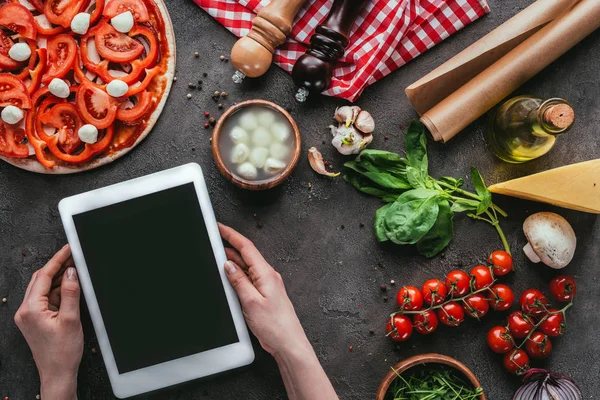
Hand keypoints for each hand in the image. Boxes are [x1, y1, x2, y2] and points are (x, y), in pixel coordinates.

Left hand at [14, 245, 82, 399]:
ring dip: (60, 280)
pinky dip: (59, 292)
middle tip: (74, 256)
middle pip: (41, 279)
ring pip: (44, 288)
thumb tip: (72, 272)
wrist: (57, 373)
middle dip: (58, 266)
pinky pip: (46, 298)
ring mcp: (28, 315)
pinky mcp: (34, 319)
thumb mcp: (71, 320)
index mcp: (31, 309)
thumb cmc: (63, 352)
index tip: (69, 249)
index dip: (58, 260)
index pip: (44, 276)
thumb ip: (72, 293)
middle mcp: (25, 311)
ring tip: (77, 272)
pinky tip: (71, 289)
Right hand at [219, 224, 337, 399]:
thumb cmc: (275, 325)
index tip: (220, 227)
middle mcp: (268, 276)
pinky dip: (237, 275)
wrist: (288, 343)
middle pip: (246, 255)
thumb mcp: (250, 302)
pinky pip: (249, 279)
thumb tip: (228, 265)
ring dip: (232, 262)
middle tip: (213, 241)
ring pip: (246, 268)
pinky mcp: (264, 295)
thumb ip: (238, 281)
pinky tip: (229, 278)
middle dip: (229, 247)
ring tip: (216, 257)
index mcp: (266, 274)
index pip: (246, 247)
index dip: (232, 235)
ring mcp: (267, 285)